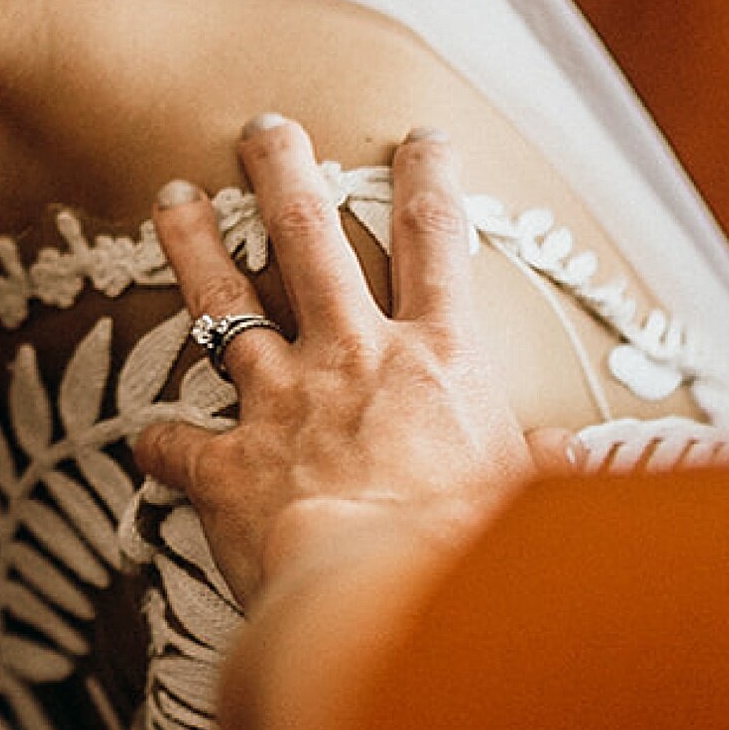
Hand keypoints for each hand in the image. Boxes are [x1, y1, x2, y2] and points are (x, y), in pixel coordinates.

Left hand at [135, 121, 545, 607]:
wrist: (388, 602)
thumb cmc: (470, 552)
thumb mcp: (529, 499)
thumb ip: (550, 470)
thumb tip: (580, 461)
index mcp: (438, 359)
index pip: (437, 245)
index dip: (429, 182)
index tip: (420, 138)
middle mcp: (352, 358)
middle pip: (308, 238)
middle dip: (282, 172)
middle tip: (262, 127)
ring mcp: (281, 402)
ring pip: (224, 302)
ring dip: (195, 245)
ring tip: (171, 198)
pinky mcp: (228, 462)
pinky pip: (178, 442)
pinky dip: (162, 443)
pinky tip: (148, 442)